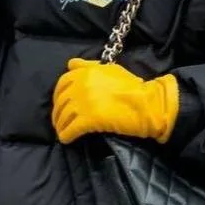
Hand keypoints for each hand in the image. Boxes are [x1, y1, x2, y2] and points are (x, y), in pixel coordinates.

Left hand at [52, 58, 179, 144]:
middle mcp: (81, 85)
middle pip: (61, 101)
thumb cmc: (133, 87)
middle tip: (59, 121)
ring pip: (63, 116)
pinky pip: (71, 129)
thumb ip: (89, 66)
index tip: (60, 103)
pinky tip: (67, 140)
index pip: (63, 83)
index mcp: (86, 72)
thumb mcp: (111, 69)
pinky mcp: (88, 120)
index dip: (58, 95)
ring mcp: (83, 103)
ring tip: (63, 132)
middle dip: (58, 113)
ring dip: (60, 126)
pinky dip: (66, 135)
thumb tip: (70, 64)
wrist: (147, 104)